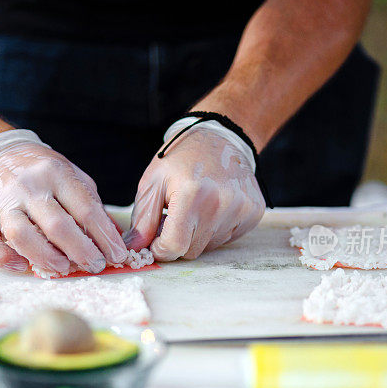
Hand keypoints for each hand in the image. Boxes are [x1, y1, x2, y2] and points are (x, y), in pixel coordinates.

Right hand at [0, 130, 127, 274]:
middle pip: (56, 225)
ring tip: (64, 267)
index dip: (105, 236)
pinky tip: (23, 266)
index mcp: (56, 174)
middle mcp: (28, 188)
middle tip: (96, 265)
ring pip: (22, 235)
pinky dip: (4, 259)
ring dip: (45, 256)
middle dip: (81, 250)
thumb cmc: (42, 172)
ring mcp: (4, 204)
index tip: (117, 255)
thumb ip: (91, 204)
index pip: (85, 208)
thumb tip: (114, 238)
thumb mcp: (72, 176)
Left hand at [124, 120, 264, 260]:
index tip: (155, 240)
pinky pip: (228, 238)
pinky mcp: (253, 212)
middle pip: (191, 250)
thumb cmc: (181, 159)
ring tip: (196, 207)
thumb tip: (133, 249)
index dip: (159, 249)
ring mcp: (241, 209)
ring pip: (209, 246)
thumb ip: (142, 220)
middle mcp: (220, 204)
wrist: (220, 137)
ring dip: (198, 234)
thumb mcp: (152, 183)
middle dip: (178, 240)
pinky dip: (216, 229)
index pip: (174, 247)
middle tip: (175, 217)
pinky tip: (213, 207)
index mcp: (191, 195)